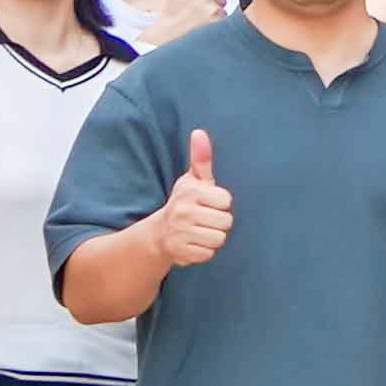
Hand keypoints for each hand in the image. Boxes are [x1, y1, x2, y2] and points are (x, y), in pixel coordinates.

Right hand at [153, 127, 236, 265]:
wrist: (158, 233)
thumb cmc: (184, 202)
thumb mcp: (192, 180)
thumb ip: (201, 158)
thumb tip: (199, 132)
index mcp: (191, 192)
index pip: (226, 201)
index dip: (220, 204)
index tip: (208, 204)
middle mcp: (184, 211)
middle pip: (226, 222)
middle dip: (218, 222)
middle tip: (203, 219)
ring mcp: (180, 233)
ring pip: (219, 239)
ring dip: (212, 237)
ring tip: (199, 231)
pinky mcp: (180, 252)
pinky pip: (208, 254)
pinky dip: (203, 251)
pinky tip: (193, 243)